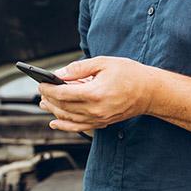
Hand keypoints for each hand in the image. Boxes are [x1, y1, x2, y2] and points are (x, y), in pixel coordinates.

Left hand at [38, 56, 154, 131]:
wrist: (150, 91)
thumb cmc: (129, 74)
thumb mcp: (103, 62)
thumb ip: (79, 68)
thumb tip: (60, 73)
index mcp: (95, 93)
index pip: (63, 94)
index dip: (49, 89)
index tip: (41, 84)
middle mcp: (95, 110)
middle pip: (63, 107)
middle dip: (49, 99)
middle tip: (41, 92)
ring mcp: (99, 119)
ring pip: (69, 119)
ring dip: (54, 111)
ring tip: (44, 104)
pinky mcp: (102, 122)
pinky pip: (79, 127)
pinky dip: (65, 125)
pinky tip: (55, 122)